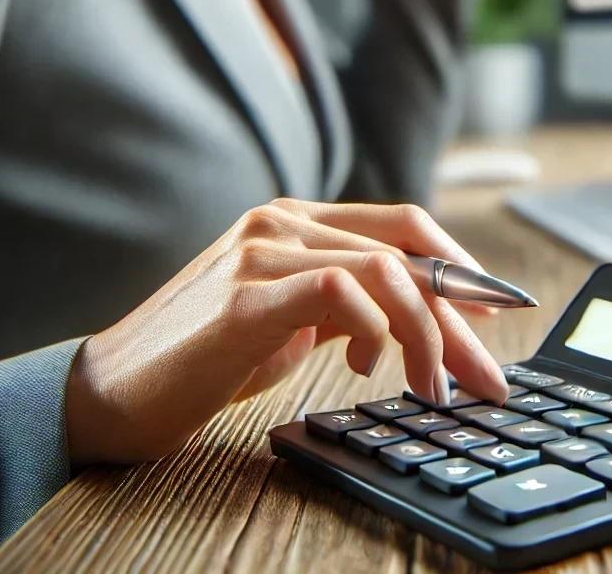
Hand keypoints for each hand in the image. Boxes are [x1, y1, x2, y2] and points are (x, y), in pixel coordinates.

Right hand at [65, 199, 508, 465]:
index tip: (500, 310)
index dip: (461, 266)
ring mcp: (263, 250)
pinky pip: (336, 291)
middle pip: (407, 252)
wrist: (111, 391)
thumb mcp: (292, 320)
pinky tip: (365, 367)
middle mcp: (285, 220)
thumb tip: (416, 317)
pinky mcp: (244, 295)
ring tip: (434, 388)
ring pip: (383, 270)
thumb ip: (343, 301)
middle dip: (461, 315)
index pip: (405, 227)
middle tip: (486, 374)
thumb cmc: (207, 357)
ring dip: (426, 334)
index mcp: (300, 220)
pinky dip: (372, 329)